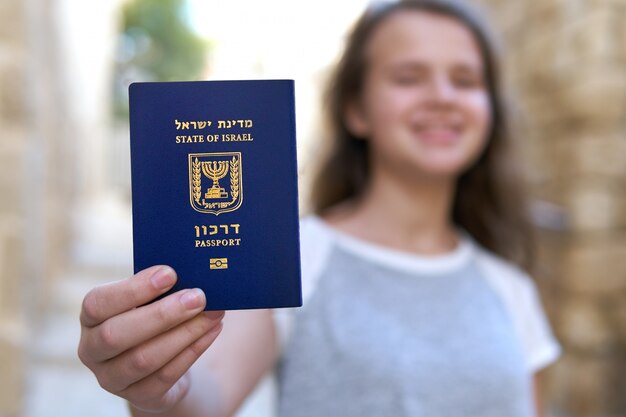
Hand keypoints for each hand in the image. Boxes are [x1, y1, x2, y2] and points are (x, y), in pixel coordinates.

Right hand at [78, 265, 223, 412]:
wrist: (163, 360)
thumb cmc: (154, 316)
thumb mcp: (150, 299)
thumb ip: (160, 287)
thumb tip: (193, 272)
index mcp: (91, 318)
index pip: (98, 303)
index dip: (132, 289)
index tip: (169, 273)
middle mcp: (92, 351)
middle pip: (117, 335)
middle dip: (162, 314)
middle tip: (198, 297)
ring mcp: (113, 379)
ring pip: (144, 359)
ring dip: (184, 333)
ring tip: (213, 313)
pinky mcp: (139, 397)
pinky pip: (166, 375)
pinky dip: (193, 350)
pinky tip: (213, 330)